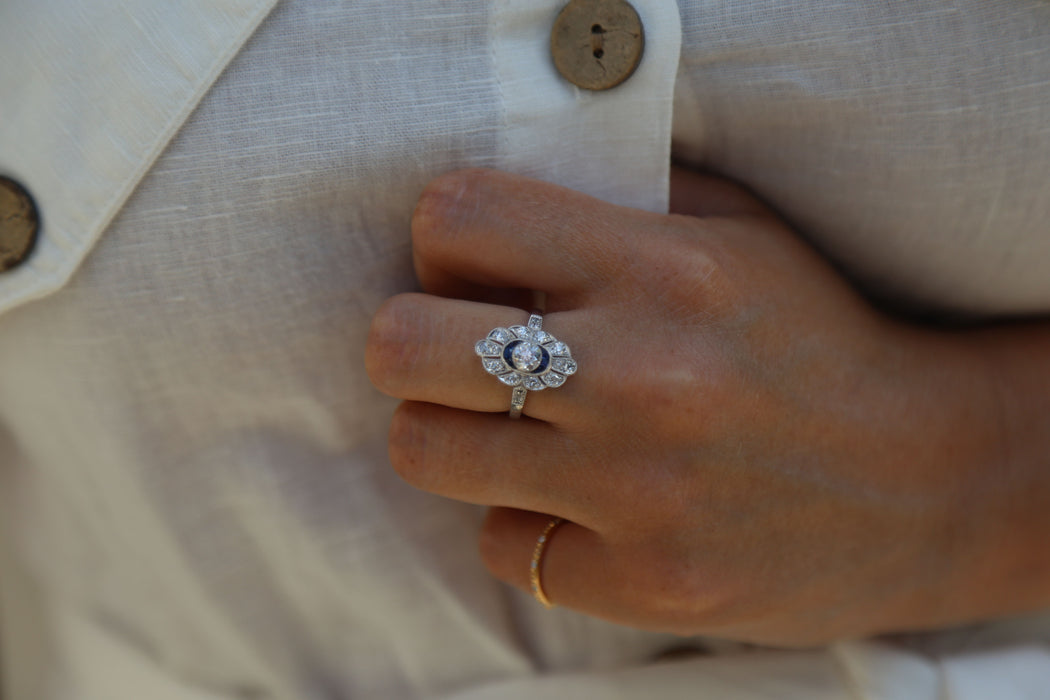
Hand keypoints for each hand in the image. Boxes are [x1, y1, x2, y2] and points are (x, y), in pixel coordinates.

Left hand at [366, 168, 1026, 645]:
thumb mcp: (738, 234)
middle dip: (413, 344)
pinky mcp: (644, 584)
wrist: (924, 483)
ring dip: (454, 435)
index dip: (441, 244)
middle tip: (461, 357)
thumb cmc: (814, 342)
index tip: (471, 274)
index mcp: (661, 268)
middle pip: (400, 346)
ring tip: (519, 431)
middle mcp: (641, 377)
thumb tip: (490, 220)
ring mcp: (638, 493)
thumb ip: (616, 203)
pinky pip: (502, 545)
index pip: (455, 219)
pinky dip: (529, 524)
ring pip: (426, 451)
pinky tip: (586, 507)